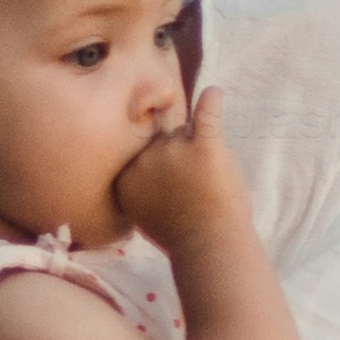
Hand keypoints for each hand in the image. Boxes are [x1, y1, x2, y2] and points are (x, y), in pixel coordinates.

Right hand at [113, 83, 248, 252]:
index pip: (141, 148)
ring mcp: (173, 149)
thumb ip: (137, 184)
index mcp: (125, 174)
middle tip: (193, 187)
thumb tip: (139, 164)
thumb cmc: (179, 233)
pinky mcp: (204, 147)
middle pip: (162, 136)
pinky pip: (206, 115)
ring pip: (185, 130)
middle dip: (179, 157)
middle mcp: (144, 156)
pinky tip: (214, 93)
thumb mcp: (142, 210)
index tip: (169, 187)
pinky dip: (212, 103)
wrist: (209, 246)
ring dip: (198, 147)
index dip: (160, 166)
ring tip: (209, 178)